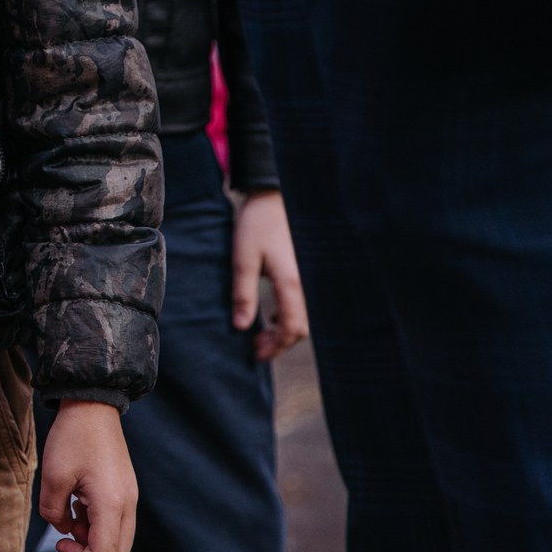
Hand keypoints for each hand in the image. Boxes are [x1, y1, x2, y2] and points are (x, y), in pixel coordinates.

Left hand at [37, 400, 137, 551]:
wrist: (93, 404)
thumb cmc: (72, 437)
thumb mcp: (53, 476)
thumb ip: (53, 512)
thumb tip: (63, 529)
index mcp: (112, 504)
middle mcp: (127, 504)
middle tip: (60, 548)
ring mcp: (129, 496)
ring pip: (117, 539)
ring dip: (91, 541)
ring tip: (66, 521)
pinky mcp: (125, 489)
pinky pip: (115, 521)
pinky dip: (96, 526)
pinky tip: (75, 509)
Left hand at [231, 189, 308, 361]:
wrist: (274, 197)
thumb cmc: (257, 225)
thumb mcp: (243, 258)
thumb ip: (243, 294)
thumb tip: (241, 327)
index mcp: (292, 283)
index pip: (291, 328)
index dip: (274, 346)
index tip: (254, 354)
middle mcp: (308, 284)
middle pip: (300, 328)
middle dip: (278, 343)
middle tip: (254, 347)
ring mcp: (311, 279)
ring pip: (304, 318)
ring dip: (283, 331)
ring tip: (259, 334)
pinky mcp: (308, 274)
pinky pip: (304, 304)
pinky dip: (289, 316)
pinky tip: (271, 316)